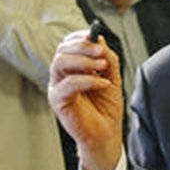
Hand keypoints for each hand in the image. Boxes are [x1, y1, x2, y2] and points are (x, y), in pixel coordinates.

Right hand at [48, 30, 123, 169]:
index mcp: (72, 68)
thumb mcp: (112, 78)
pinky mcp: (58, 102)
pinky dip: (87, 80)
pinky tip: (103, 83)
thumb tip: (100, 41)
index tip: (95, 34)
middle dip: (83, 47)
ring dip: (84, 61)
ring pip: (60, 63)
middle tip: (101, 51)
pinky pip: (67, 85)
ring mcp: (58, 88)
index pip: (68, 44)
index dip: (80, 37)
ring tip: (103, 66)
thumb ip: (107, 59)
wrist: (106, 135)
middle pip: (62, 50)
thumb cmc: (106, 109)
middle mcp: (62, 76)